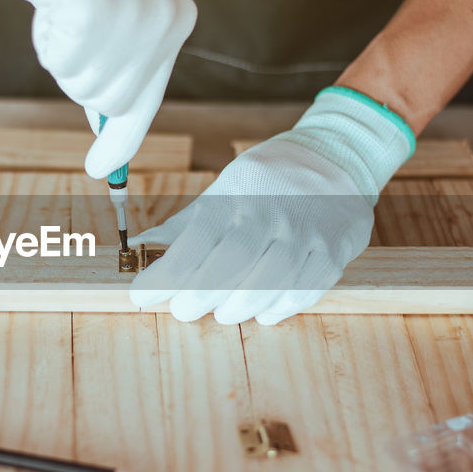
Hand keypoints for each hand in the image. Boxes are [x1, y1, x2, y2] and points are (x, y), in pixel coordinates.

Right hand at [0, 0, 196, 178]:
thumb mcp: (113, 14)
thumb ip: (122, 67)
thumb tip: (109, 137)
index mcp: (176, 19)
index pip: (147, 98)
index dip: (119, 140)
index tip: (99, 171)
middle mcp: (164, 19)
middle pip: (110, 100)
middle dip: (78, 76)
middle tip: (69, 26)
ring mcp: (133, 14)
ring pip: (82, 84)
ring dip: (59, 54)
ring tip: (63, 6)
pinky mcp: (95, 8)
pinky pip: (59, 61)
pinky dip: (45, 37)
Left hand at [129, 88, 415, 324]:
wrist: (335, 158)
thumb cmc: (266, 183)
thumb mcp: (221, 193)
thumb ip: (183, 226)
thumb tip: (137, 248)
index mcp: (235, 196)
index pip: (194, 240)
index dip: (165, 275)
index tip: (141, 295)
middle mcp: (269, 213)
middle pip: (231, 263)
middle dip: (199, 295)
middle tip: (183, 311)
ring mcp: (305, 233)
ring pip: (271, 281)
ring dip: (240, 306)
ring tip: (223, 313)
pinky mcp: (333, 250)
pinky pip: (306, 289)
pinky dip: (281, 308)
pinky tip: (263, 313)